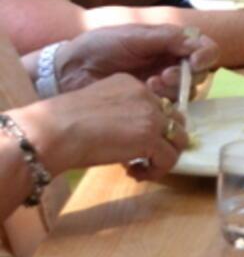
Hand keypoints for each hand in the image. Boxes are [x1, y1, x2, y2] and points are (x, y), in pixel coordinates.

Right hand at [11, 74, 188, 177]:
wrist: (53, 131)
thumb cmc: (61, 123)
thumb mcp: (96, 107)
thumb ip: (118, 113)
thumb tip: (128, 135)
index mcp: (131, 83)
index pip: (157, 105)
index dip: (150, 126)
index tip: (132, 141)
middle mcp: (146, 95)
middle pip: (174, 120)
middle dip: (163, 140)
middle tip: (142, 155)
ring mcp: (151, 115)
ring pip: (178, 139)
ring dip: (163, 157)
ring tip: (141, 168)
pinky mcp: (150, 137)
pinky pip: (169, 158)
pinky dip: (157, 171)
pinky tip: (136, 173)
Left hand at [52, 26, 218, 96]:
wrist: (70, 70)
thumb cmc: (99, 47)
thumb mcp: (133, 36)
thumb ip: (166, 38)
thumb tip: (197, 44)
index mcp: (170, 43)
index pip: (204, 48)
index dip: (206, 55)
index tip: (194, 61)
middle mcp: (171, 63)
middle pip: (200, 72)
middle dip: (186, 74)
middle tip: (164, 75)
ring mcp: (162, 85)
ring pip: (188, 91)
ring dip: (174, 88)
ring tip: (150, 84)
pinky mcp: (151, 104)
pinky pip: (172, 107)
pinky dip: (164, 101)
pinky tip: (145, 93)